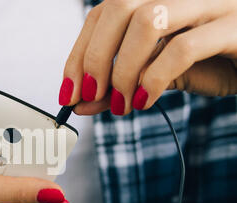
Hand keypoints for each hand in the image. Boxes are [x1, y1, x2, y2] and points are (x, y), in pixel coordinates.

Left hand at [59, 0, 236, 115]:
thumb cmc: (211, 63)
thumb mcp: (156, 75)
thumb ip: (119, 87)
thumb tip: (81, 104)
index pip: (102, 13)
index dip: (79, 53)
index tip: (68, 92)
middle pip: (119, 7)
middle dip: (95, 57)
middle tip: (92, 96)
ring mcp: (210, 2)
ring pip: (148, 20)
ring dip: (124, 70)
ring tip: (124, 104)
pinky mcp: (234, 25)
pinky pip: (182, 48)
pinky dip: (154, 79)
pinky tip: (146, 101)